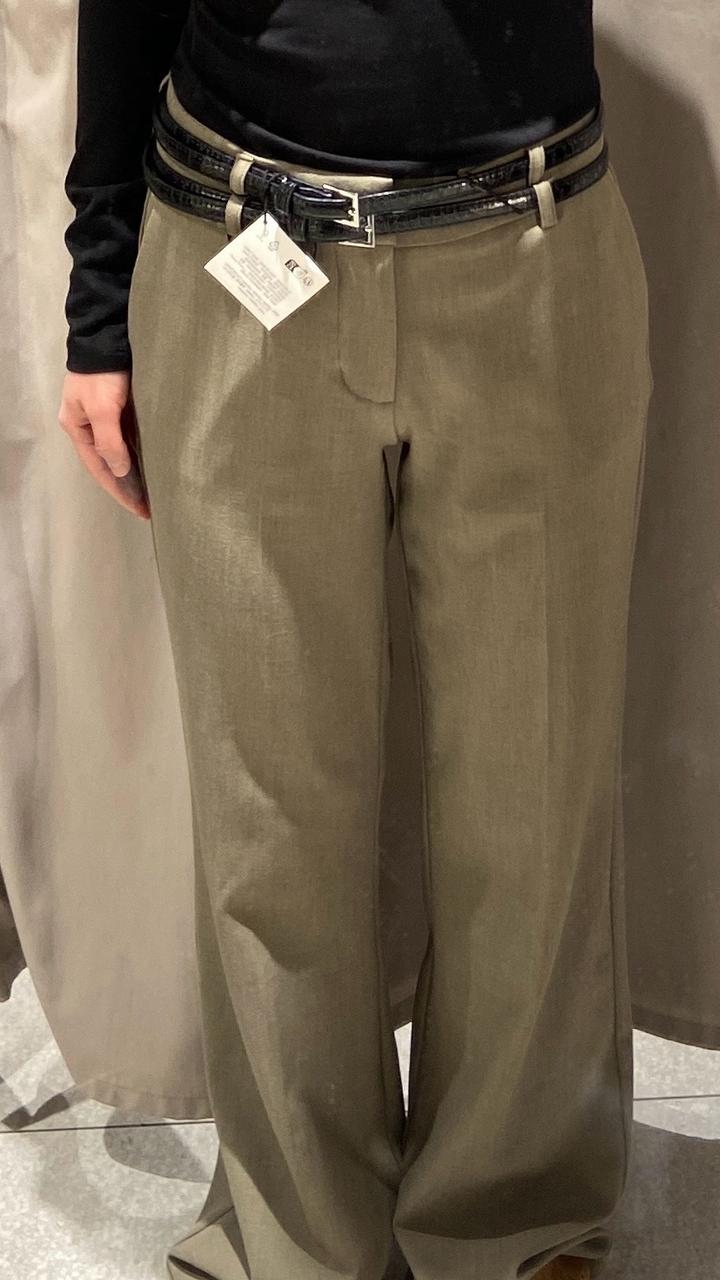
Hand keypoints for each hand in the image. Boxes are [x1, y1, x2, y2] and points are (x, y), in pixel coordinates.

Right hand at [57, 370, 150, 519]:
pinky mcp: (120, 405)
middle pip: (109, 463)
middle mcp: (89, 424)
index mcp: (78, 428)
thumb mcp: (103, 409)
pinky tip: (155, 463)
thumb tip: (121, 470)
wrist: (108, 333)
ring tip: (155, 491)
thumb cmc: (102, 373)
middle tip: (150, 507)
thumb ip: (110, 441)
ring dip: (136, 471)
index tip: (140, 510)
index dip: (120, 491)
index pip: (99, 469)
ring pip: (121, 451)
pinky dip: (141, 453)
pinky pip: (131, 437)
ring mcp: (104, 415)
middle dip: (128, 486)